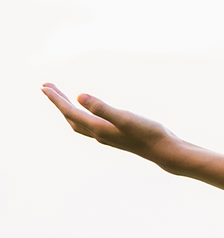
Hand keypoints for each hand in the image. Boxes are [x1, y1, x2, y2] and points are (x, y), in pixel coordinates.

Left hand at [41, 84, 180, 165]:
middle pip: (71, 117)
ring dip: (68, 110)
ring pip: (80, 123)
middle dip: (59, 102)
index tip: (44, 86)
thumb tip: (79, 95)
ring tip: (63, 97)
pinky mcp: (117, 136)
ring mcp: (108, 136)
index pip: (70, 112)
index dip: (56, 99)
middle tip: (48, 86)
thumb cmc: (148, 133)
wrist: (165, 151)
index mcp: (99, 128)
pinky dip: (82, 115)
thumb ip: (102, 108)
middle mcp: (99, 134)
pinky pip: (91, 125)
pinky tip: (88, 111)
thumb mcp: (125, 117)